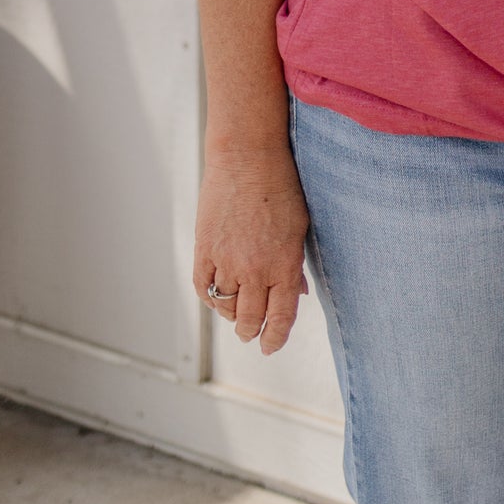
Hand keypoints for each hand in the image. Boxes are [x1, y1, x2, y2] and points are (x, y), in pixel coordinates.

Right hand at [193, 144, 309, 355]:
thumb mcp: (300, 228)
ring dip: (231, 314)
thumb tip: (297, 294)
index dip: (274, 339)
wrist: (248, 156)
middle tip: (251, 332)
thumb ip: (296, 264)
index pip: (279, 319)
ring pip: (225, 307)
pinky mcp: (204, 248)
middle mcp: (255, 269)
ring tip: (235, 311)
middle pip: (249, 320)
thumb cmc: (281, 186)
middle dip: (251, 331)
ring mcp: (227, 260)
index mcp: (284, 265)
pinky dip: (210, 297)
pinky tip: (217, 294)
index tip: (270, 347)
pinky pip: (202, 287)